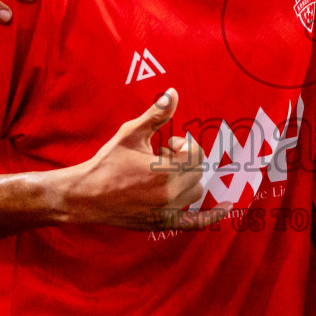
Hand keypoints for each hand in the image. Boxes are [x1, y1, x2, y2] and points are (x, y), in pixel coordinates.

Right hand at [63, 88, 227, 230]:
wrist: (86, 196)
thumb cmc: (107, 163)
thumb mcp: (131, 133)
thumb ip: (156, 114)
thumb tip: (173, 92)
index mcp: (165, 171)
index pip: (195, 154)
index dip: (182, 145)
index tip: (165, 145)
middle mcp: (170, 194)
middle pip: (197, 171)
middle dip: (183, 160)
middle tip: (160, 157)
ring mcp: (167, 211)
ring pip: (196, 191)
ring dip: (187, 179)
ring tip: (162, 174)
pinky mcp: (162, 223)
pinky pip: (195, 223)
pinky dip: (212, 216)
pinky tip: (229, 208)